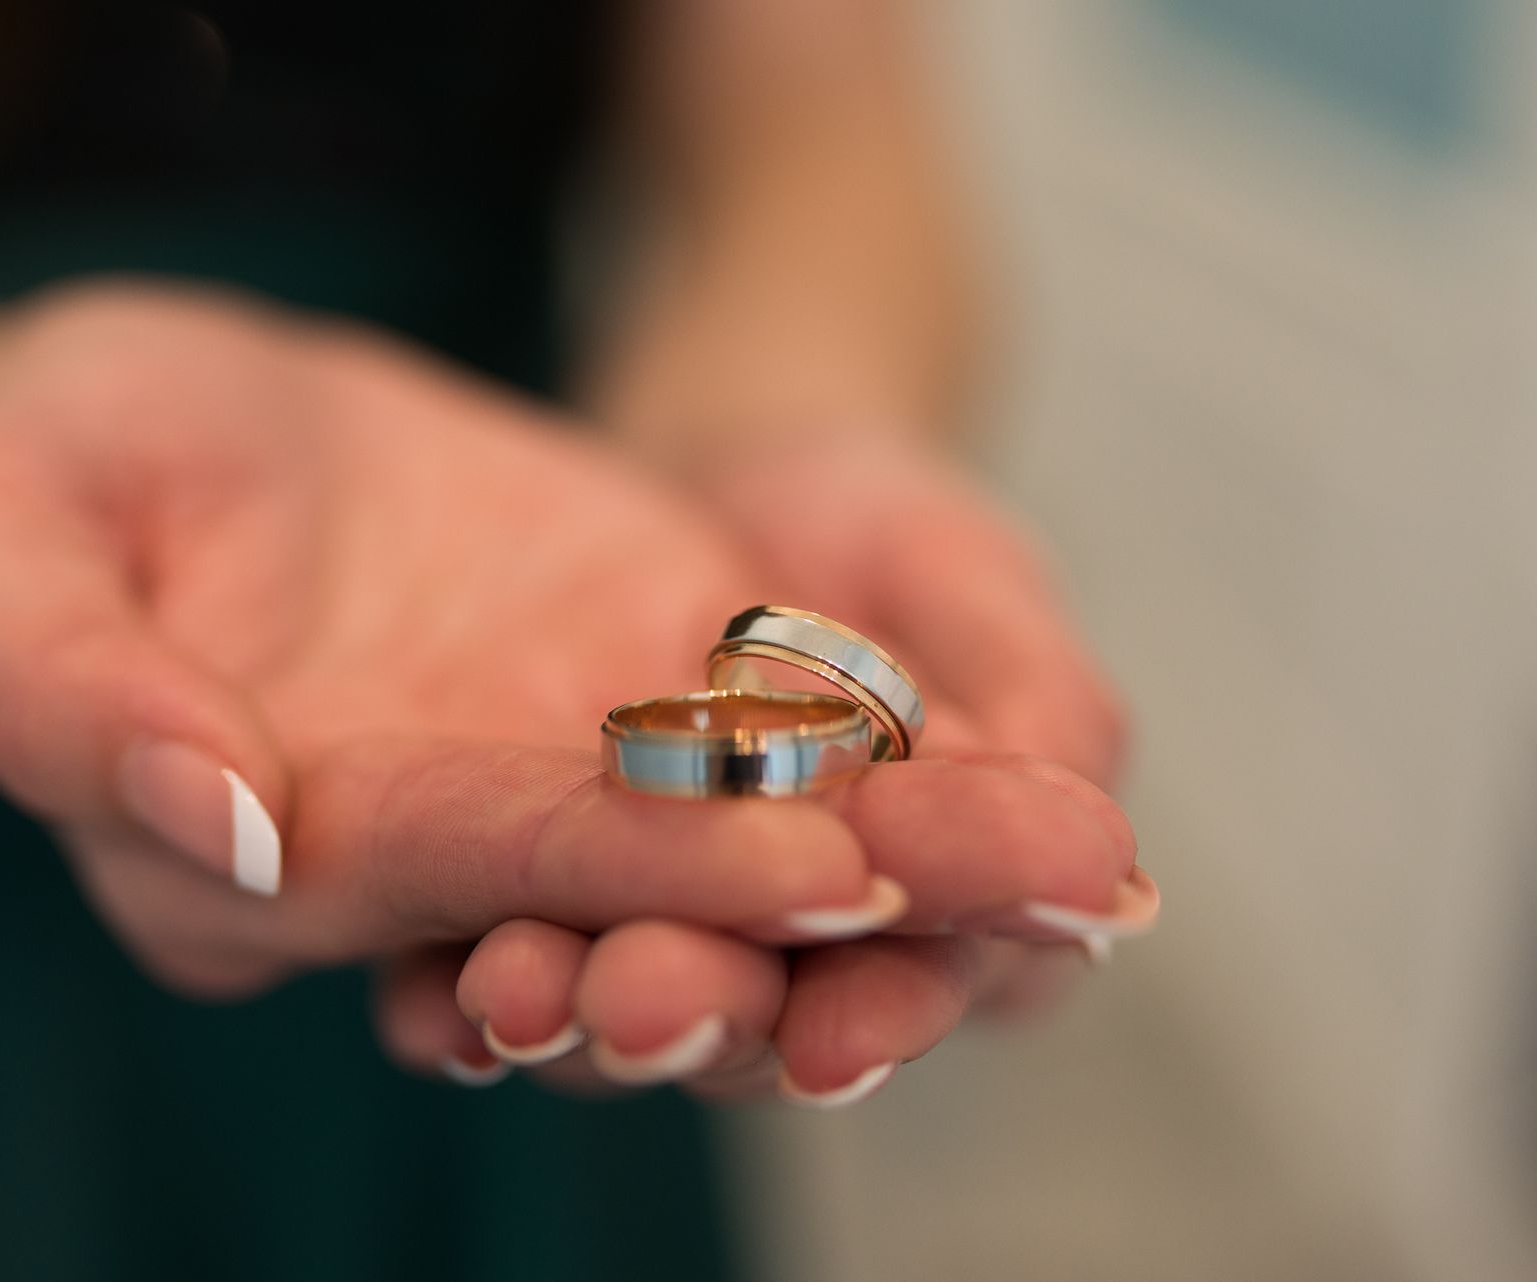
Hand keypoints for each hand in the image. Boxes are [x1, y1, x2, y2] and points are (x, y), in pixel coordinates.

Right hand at [0, 286, 1133, 1087]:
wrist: (177, 406)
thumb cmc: (62, 452)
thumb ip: (59, 693)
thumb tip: (232, 828)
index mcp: (271, 860)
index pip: (464, 873)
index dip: (639, 869)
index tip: (817, 867)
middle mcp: (433, 863)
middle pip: (639, 908)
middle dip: (840, 915)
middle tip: (1037, 900)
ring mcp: (546, 782)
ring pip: (737, 851)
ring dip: (921, 867)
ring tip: (1089, 865)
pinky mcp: (631, 697)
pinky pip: (776, 743)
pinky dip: (909, 762)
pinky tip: (1048, 772)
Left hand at [401, 437, 1156, 1102]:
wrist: (732, 471)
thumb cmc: (880, 531)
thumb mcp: (971, 581)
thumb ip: (1042, 708)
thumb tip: (1109, 870)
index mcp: (931, 906)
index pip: (920, 986)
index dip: (883, 1016)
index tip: (838, 1033)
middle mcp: (789, 950)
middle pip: (755, 1024)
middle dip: (701, 1022)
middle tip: (642, 1002)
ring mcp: (655, 928)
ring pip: (617, 1003)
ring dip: (568, 1013)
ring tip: (514, 989)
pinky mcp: (536, 888)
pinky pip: (491, 947)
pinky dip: (457, 980)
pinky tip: (428, 987)